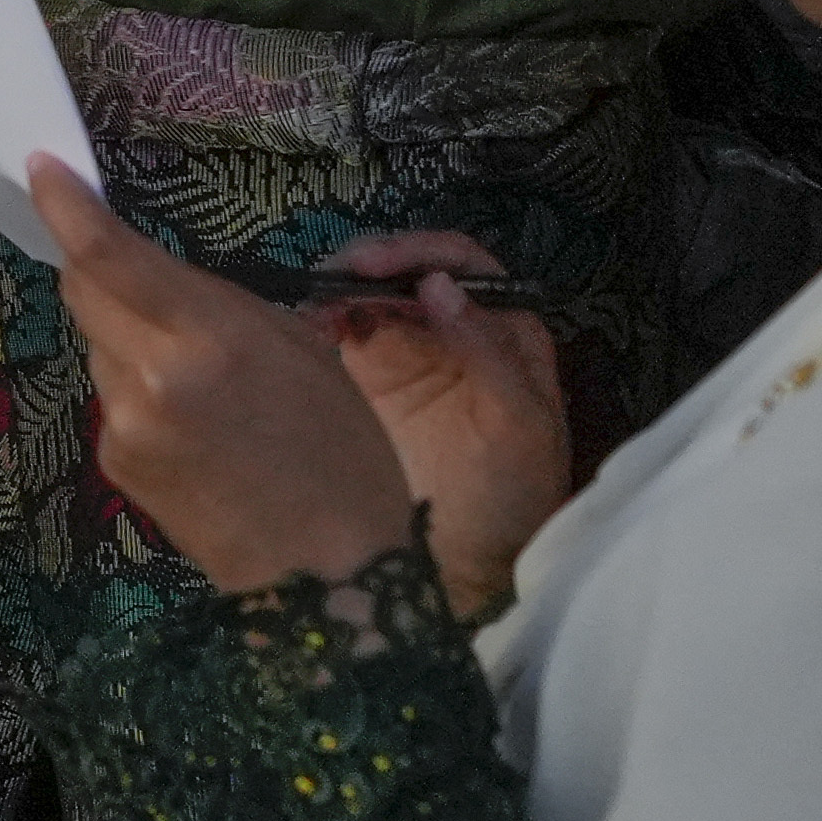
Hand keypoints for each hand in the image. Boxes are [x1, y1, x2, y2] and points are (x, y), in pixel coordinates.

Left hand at [28, 162, 418, 593]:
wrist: (327, 570)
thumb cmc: (341, 451)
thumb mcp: (303, 350)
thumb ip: (222, 307)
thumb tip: (162, 280)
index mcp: (208, 336)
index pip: (108, 255)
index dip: (66, 207)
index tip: (40, 170)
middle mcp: (151, 376)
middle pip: (84, 292)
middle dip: (96, 268)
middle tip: (130, 267)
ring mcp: (124, 423)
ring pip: (101, 346)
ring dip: (129, 338)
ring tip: (202, 381)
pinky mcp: (115, 461)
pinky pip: (114, 399)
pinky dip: (139, 391)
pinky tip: (192, 428)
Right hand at [282, 229, 575, 610]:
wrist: (472, 567)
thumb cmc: (512, 497)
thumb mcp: (518, 424)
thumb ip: (488, 350)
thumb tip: (437, 284)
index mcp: (504, 331)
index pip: (462, 265)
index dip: (418, 253)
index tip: (376, 266)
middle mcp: (454, 332)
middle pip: (409, 272)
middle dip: (370, 265)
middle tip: (332, 280)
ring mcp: (407, 356)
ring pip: (370, 297)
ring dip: (340, 289)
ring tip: (312, 305)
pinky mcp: (367, 384)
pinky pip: (342, 337)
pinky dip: (321, 322)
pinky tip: (303, 329)